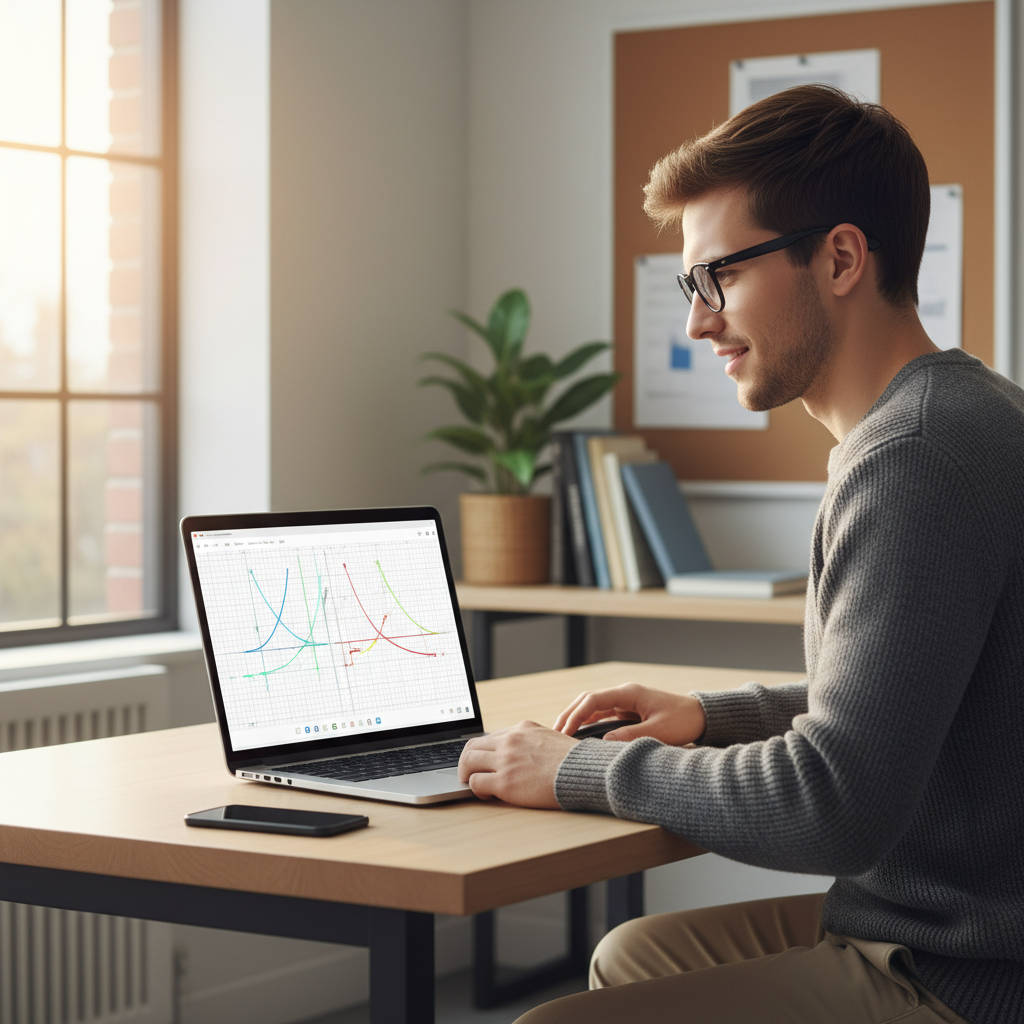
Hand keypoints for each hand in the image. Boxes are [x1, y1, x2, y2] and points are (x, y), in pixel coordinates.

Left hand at [458, 721, 577, 806]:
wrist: (584, 773)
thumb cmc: (574, 762)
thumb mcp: (551, 739)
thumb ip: (532, 743)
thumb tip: (522, 754)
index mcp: (522, 728)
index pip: (490, 737)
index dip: (484, 751)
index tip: (483, 761)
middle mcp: (510, 741)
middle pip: (472, 746)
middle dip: (468, 760)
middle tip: (469, 772)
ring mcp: (506, 760)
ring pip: (468, 761)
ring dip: (467, 773)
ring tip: (473, 782)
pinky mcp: (505, 782)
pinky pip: (475, 782)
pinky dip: (476, 789)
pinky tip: (487, 794)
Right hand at [553, 682, 705, 745]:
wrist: (701, 716)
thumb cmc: (683, 721)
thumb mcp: (660, 731)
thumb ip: (632, 736)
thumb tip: (604, 741)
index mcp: (629, 693)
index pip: (593, 699)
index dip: (576, 714)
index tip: (563, 731)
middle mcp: (624, 695)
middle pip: (587, 700)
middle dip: (569, 715)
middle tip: (553, 733)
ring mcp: (625, 702)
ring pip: (593, 708)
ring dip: (577, 719)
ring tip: (561, 736)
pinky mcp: (628, 712)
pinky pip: (602, 716)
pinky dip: (588, 724)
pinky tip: (580, 737)